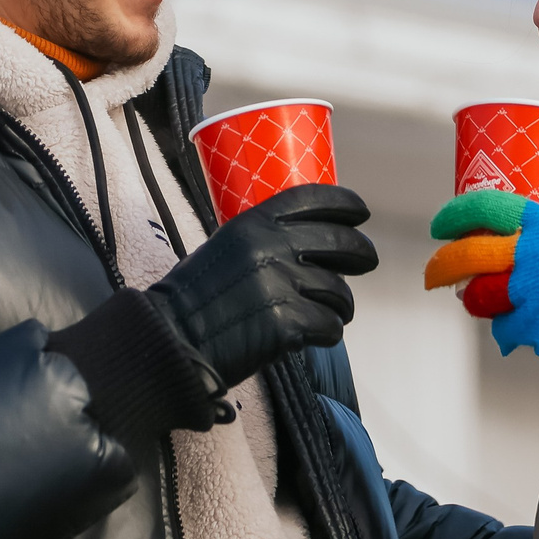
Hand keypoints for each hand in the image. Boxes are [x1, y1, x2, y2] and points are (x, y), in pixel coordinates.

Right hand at [146, 184, 377, 389]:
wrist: (172, 339)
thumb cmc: (193, 300)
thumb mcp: (224, 249)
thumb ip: (260, 241)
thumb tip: (304, 244)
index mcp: (251, 223)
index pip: (312, 199)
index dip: (345, 204)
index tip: (361, 212)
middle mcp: (269, 247)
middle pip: (341, 243)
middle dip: (362, 253)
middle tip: (366, 262)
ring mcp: (280, 285)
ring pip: (339, 291)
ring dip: (341, 305)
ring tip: (331, 313)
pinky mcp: (287, 323)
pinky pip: (330, 325)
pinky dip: (327, 332)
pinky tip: (314, 335)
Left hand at [423, 190, 538, 371]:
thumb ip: (532, 241)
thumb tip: (487, 254)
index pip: (488, 207)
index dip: (457, 214)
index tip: (441, 226)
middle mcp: (532, 252)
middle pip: (469, 255)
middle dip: (443, 265)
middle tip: (434, 273)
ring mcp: (529, 290)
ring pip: (480, 296)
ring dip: (482, 303)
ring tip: (505, 306)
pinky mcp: (530, 324)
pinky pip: (504, 328)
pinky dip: (514, 332)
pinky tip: (538, 328)